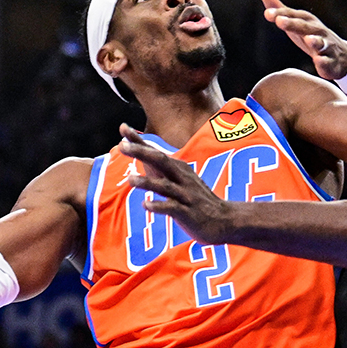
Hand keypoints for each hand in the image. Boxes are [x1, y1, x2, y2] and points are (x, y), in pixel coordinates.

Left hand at [118, 126, 236, 243]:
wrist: (224, 219)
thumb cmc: (194, 198)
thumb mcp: (178, 179)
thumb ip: (157, 167)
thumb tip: (138, 151)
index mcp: (178, 168)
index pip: (155, 151)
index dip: (138, 141)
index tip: (122, 128)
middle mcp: (181, 178)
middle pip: (161, 161)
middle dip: (141, 153)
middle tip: (122, 146)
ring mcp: (185, 195)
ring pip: (165, 186)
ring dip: (148, 182)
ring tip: (130, 179)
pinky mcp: (188, 212)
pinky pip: (172, 208)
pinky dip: (159, 205)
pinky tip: (146, 205)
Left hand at [262, 0, 346, 83]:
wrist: (340, 55)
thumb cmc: (311, 36)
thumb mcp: (296, 22)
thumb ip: (280, 9)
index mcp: (307, 21)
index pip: (293, 16)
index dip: (281, 14)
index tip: (267, 14)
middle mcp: (318, 31)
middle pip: (305, 27)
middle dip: (293, 24)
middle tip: (279, 21)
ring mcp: (326, 46)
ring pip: (321, 43)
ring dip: (315, 41)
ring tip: (308, 40)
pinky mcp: (331, 62)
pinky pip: (327, 62)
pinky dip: (323, 61)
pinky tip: (318, 61)